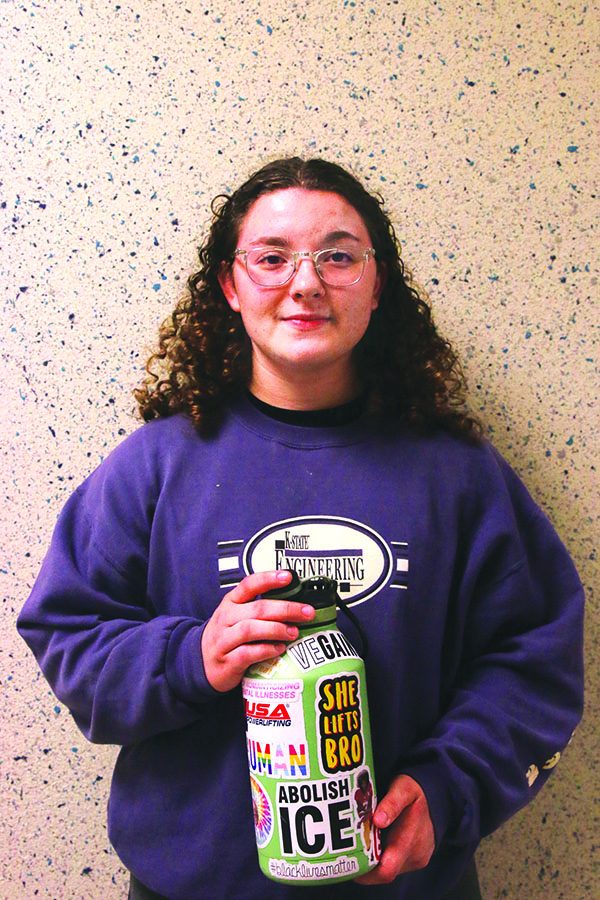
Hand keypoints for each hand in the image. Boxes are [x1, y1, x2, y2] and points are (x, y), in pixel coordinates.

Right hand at [201, 570, 314, 691]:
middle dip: (286, 609)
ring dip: (276, 629)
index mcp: (231, 602)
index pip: (249, 585)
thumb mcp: (237, 615)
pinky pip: (247, 653)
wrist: (201, 662)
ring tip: (294, 632)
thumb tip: (295, 602)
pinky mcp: (227, 661)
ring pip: (250, 630)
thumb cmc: (227, 635)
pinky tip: (280, 649)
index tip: (288, 577)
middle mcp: (226, 618)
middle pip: (257, 609)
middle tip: (307, 612)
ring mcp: (224, 640)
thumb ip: (259, 608)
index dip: (268, 579)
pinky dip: (266, 650)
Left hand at [355, 774, 434, 885]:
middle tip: (348, 851)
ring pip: (389, 868)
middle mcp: (415, 855)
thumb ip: (392, 803)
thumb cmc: (415, 790)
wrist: (438, 796)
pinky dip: (383, 856)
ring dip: (374, 860)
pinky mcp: (416, 859)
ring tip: (359, 843)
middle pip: (384, 872)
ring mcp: (417, 859)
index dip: (366, 872)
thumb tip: (378, 820)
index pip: (386, 870)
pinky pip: (395, 863)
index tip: (349, 863)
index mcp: (411, 840)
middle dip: (365, 865)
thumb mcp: (403, 788)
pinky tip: (374, 842)